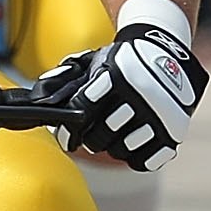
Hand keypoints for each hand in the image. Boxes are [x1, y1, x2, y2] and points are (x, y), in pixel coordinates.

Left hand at [52, 0, 205, 170]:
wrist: (168, 49)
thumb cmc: (123, 60)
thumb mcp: (94, 60)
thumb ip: (64, 78)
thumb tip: (36, 100)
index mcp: (117, 74)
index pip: (81, 111)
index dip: (69, 127)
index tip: (66, 133)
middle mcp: (139, 95)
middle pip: (98, 138)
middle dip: (91, 137)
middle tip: (92, 131)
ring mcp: (159, 116)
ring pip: (120, 151)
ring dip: (113, 145)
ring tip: (116, 132)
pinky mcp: (173, 132)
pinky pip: (144, 161)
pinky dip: (135, 156)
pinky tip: (134, 142)